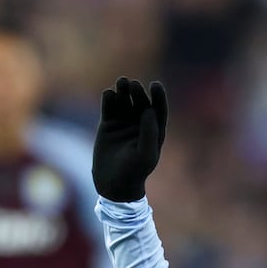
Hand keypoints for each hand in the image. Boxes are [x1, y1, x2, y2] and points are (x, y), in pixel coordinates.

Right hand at [93, 77, 167, 202]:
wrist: (113, 185)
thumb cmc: (134, 172)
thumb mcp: (145, 155)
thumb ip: (149, 133)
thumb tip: (149, 110)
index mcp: (154, 130)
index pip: (158, 108)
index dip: (158, 96)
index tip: (155, 85)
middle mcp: (140, 123)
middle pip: (140, 101)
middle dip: (137, 92)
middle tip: (132, 84)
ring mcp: (123, 122)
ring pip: (124, 101)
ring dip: (123, 91)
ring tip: (121, 83)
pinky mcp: (108, 124)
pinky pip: (109, 107)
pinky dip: (109, 99)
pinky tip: (108, 93)